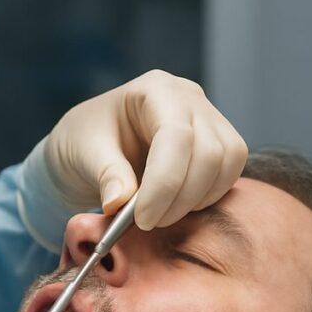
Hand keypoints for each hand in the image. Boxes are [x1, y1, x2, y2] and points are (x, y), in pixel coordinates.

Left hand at [44, 69, 247, 229]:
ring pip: (227, 163)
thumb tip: (120, 202)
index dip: (164, 182)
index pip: (175, 135)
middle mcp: (188, 98)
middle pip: (209, 151)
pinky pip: (228, 174)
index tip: (142, 218)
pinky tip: (173, 208)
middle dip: (180, 197)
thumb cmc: (83, 140)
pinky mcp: (218, 143)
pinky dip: (205, 198)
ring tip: (158, 216)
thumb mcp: (82, 153)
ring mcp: (208, 118)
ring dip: (195, 200)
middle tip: (147, 223)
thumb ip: (106, 175)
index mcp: (153, 89)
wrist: (91, 144)